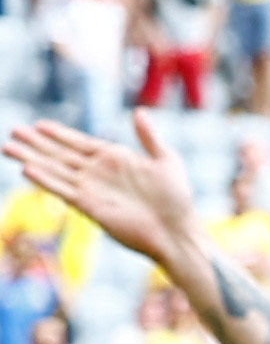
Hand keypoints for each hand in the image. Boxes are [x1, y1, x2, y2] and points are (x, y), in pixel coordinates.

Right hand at [2, 112, 201, 265]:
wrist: (178, 231)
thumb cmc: (177, 199)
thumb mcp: (166, 161)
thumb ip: (149, 137)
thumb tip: (138, 111)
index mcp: (115, 159)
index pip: (80, 143)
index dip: (59, 134)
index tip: (39, 124)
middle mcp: (98, 173)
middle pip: (61, 154)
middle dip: (37, 143)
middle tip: (13, 131)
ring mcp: (92, 189)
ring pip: (55, 170)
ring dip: (32, 159)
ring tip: (8, 147)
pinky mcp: (90, 206)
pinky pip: (63, 190)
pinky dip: (46, 180)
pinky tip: (28, 170)